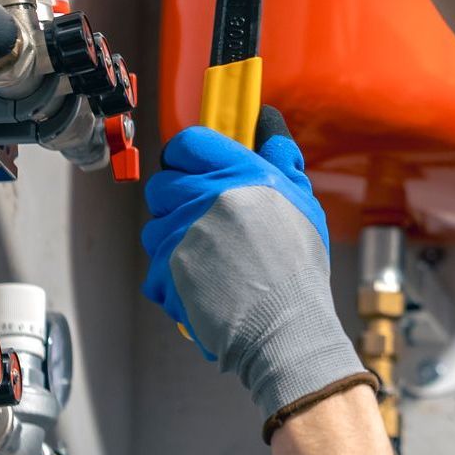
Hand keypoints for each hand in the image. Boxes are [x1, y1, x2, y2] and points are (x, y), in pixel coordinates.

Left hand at [142, 108, 372, 426]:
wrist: (286, 327)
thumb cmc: (298, 269)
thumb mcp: (301, 203)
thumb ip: (280, 160)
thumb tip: (269, 127)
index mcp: (239, 174)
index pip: (188, 143)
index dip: (186, 154)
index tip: (194, 167)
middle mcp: (205, 198)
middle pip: (162, 183)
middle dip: (177, 199)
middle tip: (203, 219)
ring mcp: (181, 235)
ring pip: (153, 226)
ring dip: (173, 240)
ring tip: (207, 259)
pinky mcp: (165, 271)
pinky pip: (154, 266)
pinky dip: (171, 278)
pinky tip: (201, 285)